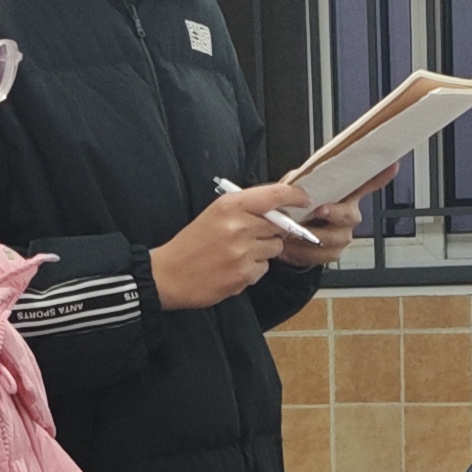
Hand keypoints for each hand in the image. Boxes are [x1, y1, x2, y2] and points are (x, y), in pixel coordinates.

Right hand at [151, 183, 302, 310]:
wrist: (168, 275)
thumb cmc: (191, 244)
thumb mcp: (214, 214)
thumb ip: (245, 208)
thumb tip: (278, 207)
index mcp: (230, 206)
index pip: (274, 195)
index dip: (294, 196)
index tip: (304, 199)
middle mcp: (239, 227)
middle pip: (279, 224)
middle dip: (273, 229)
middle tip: (253, 235)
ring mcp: (243, 253)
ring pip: (275, 248)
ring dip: (263, 251)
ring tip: (238, 253)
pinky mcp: (244, 275)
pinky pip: (264, 268)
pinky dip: (254, 269)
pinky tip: (234, 268)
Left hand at [279, 163, 392, 267]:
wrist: (287, 237)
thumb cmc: (296, 209)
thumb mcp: (294, 188)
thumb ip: (300, 180)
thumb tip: (303, 177)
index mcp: (344, 195)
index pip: (366, 183)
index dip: (380, 175)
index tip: (392, 165)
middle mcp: (349, 215)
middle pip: (349, 214)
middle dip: (334, 212)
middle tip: (320, 210)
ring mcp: (343, 235)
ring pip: (334, 237)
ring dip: (312, 234)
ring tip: (294, 230)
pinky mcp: (334, 252)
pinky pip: (323, 254)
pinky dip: (305, 249)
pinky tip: (295, 243)